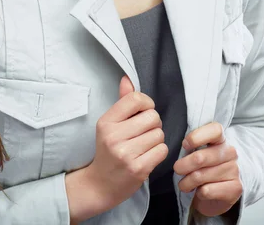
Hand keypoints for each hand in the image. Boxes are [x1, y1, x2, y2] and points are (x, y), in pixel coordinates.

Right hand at [83, 75, 167, 212]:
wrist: (100, 184)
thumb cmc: (108, 150)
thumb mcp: (110, 124)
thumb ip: (122, 102)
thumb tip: (127, 79)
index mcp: (106, 122)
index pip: (135, 99)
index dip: (147, 103)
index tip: (144, 111)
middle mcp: (114, 136)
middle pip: (152, 117)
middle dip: (153, 123)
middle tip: (144, 131)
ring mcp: (126, 154)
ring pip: (159, 134)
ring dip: (157, 139)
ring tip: (145, 144)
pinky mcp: (138, 169)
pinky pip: (162, 150)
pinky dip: (159, 152)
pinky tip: (148, 155)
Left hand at [173, 122, 241, 217]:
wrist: (216, 194)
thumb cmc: (203, 168)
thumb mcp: (198, 152)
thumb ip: (192, 145)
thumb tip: (183, 146)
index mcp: (221, 139)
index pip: (214, 130)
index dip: (196, 137)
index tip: (185, 145)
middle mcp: (230, 152)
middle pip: (200, 157)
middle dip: (183, 165)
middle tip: (177, 169)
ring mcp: (235, 170)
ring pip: (200, 176)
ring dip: (186, 182)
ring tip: (184, 184)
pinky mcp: (235, 188)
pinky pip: (207, 190)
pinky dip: (198, 192)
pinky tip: (199, 191)